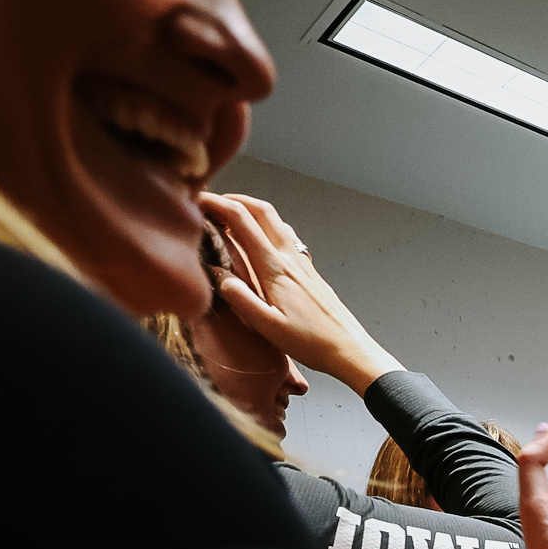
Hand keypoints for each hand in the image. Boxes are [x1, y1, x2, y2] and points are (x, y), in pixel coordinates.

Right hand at [200, 192, 402, 393]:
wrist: (350, 349)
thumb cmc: (312, 342)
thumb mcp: (268, 326)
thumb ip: (240, 298)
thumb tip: (214, 273)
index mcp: (275, 267)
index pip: (242, 219)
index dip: (216, 203)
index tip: (197, 200)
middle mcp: (290, 258)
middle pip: (261, 209)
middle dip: (233, 199)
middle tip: (212, 204)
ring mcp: (303, 262)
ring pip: (276, 221)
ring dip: (252, 211)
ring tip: (231, 219)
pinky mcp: (310, 271)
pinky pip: (287, 237)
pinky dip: (267, 228)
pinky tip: (261, 242)